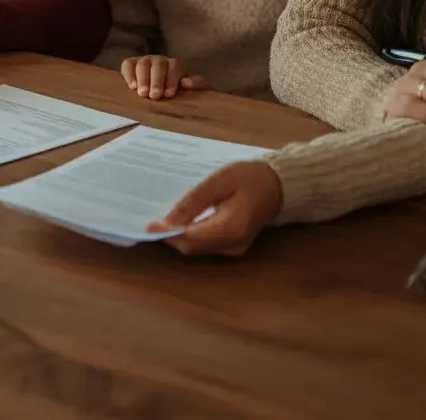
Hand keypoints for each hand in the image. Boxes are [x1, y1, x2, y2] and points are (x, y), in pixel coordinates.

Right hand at [119, 55, 208, 99]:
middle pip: (158, 65)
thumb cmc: (177, 93)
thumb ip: (197, 85)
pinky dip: (129, 74)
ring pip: (142, 64)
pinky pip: (128, 65)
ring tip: (143, 94)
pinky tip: (131, 86)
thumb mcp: (191, 90)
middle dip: (156, 81)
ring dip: (142, 79)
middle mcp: (160, 60)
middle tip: (154, 96)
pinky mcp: (131, 64)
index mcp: (175, 65)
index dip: (171, 79)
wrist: (161, 90)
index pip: (175, 67)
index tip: (168, 94)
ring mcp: (144, 61)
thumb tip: (187, 83)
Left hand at [146, 160, 283, 256]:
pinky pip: (206, 245)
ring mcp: (234, 249)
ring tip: (162, 220)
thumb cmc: (249, 176)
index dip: (167, 234)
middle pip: (192, 248)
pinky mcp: (234, 246)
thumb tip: (167, 221)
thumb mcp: (219, 181)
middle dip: (170, 237)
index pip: (191, 239)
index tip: (148, 225)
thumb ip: (193, 201)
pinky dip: (191, 236)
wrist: (277, 184)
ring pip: (198, 249)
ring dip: (179, 237)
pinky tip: (182, 222)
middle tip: (151, 221)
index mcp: (231, 228)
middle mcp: (232, 245)